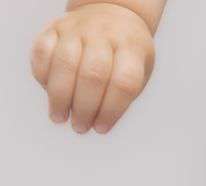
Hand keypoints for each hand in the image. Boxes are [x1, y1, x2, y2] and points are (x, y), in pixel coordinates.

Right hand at [30, 3, 154, 134]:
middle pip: (93, 75)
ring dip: (60, 96)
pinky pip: (43, 51)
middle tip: (80, 127)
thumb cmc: (126, 53)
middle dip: (84, 108)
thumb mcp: (139, 72)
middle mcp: (104, 34)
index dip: (111, 110)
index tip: (101, 128)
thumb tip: (96, 124)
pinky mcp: (55, 27)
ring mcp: (78, 28)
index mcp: (131, 48)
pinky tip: (48, 92)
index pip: (124, 83)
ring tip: (60, 117)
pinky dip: (43, 75)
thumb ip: (122, 96)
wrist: (112, 12)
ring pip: (65, 63)